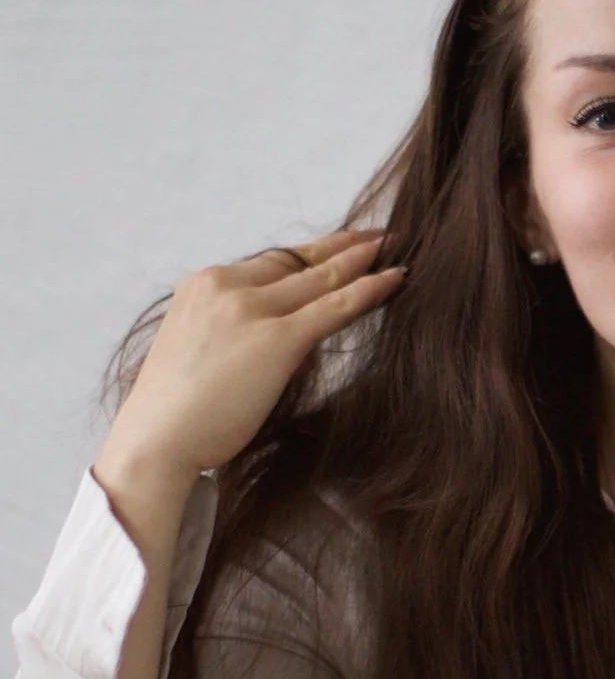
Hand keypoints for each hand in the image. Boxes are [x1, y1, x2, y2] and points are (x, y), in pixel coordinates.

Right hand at [104, 229, 405, 479]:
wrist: (155, 443)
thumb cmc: (178, 415)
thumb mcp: (204, 353)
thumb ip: (242, 334)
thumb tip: (295, 340)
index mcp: (202, 286)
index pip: (270, 263)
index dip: (310, 255)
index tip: (336, 247)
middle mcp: (224, 285)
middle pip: (297, 260)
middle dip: (342, 247)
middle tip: (378, 235)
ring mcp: (250, 309)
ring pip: (321, 277)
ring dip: (362, 260)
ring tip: (394, 247)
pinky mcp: (276, 339)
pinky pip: (335, 306)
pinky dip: (370, 289)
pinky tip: (395, 278)